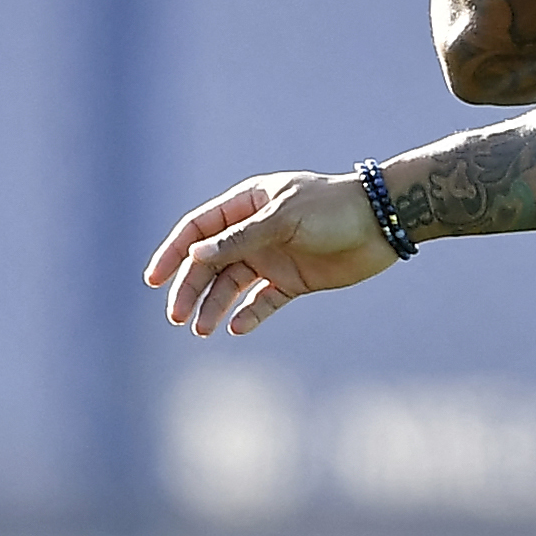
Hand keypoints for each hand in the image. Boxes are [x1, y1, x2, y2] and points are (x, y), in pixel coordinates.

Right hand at [142, 172, 400, 335]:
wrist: (383, 223)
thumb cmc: (332, 209)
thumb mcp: (283, 219)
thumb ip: (240, 238)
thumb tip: (196, 256)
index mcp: (247, 204)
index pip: (198, 229)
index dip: (173, 252)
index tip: (153, 279)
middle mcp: (255, 232)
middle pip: (210, 263)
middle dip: (190, 289)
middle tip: (177, 317)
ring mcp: (273, 257)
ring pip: (232, 286)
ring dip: (214, 306)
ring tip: (203, 330)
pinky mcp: (293, 281)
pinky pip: (262, 302)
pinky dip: (248, 316)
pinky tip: (236, 329)